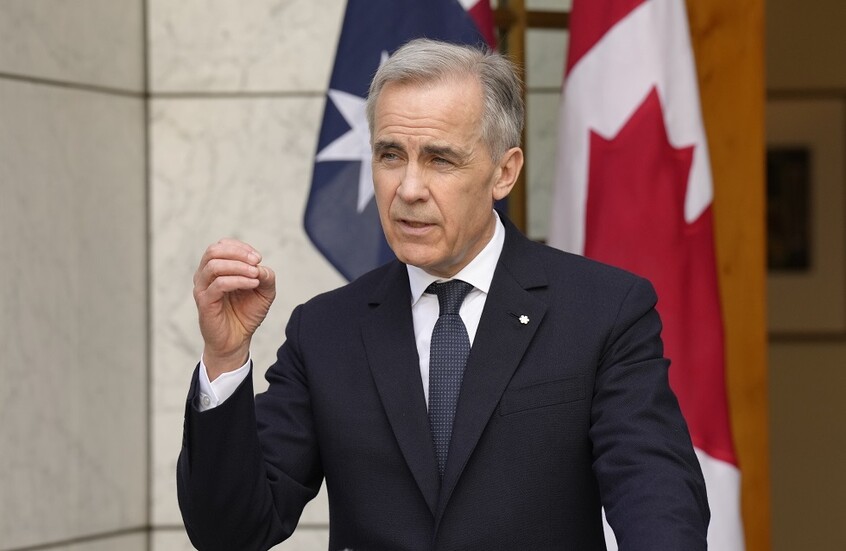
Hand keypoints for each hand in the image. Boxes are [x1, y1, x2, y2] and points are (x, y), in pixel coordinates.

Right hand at [193, 239, 275, 379]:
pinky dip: (238, 280)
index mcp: (216, 269)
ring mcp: (202, 288)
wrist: (237, 340)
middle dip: (238, 252)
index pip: (222, 245)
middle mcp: (205, 275)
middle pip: (214, 250)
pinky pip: (218, 284)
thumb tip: (260, 267)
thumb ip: (266, 276)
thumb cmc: (246, 314)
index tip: (258, 258)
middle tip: (256, 261)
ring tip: (255, 275)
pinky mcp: (204, 302)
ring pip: (214, 265)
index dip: (241, 247)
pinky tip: (252, 284)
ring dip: (238, 266)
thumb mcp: (264, 292)